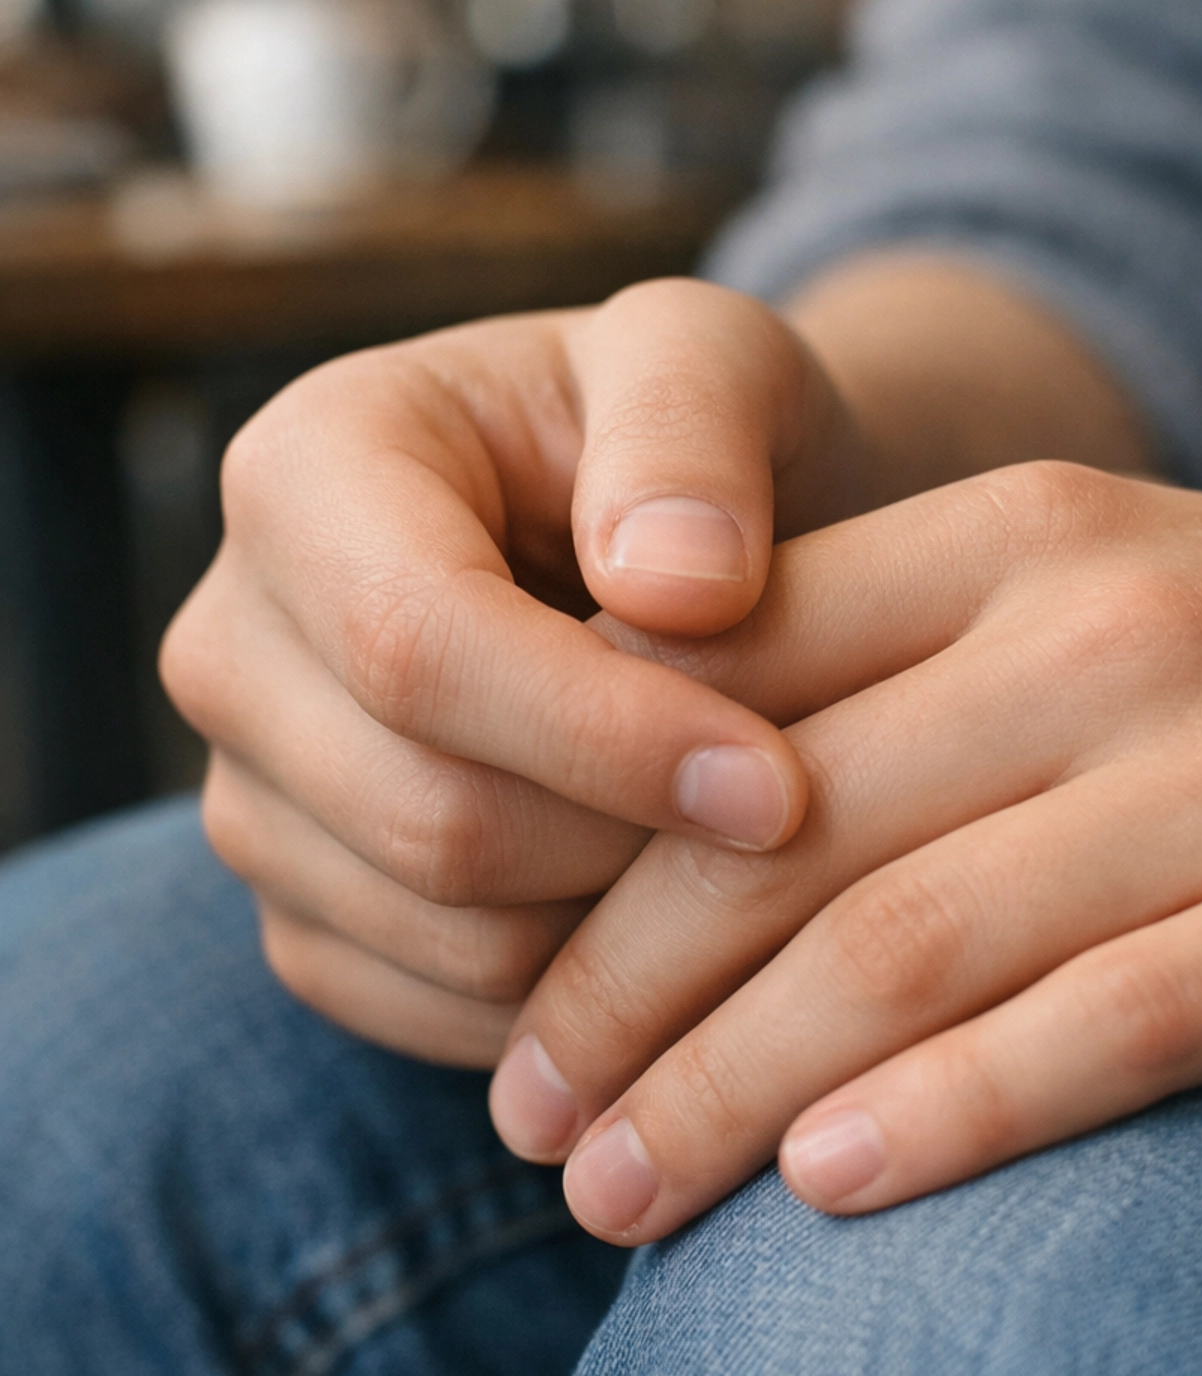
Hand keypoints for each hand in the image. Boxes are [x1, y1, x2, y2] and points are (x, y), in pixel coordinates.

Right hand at [161, 278, 866, 1064]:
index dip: (606, 736)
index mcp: (301, 473)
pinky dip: (580, 994)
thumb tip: (674, 585)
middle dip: (635, 843)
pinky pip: (441, 1014)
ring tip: (738, 842)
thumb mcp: (712, 361)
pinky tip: (671, 903)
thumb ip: (693, 425)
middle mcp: (233, 644)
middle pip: (424, 816)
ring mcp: (249, 795)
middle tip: (793, 825)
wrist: (659, 548)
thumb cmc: (686, 443)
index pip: (416, 647)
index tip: (783, 786)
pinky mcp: (302, 914)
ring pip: (444, 936)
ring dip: (625, 925)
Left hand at [490, 465, 1201, 1239]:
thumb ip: (885, 677)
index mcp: (1016, 541)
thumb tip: (639, 834)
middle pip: (782, 838)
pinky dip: (956, 1114)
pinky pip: (1112, 1024)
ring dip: (732, 1093)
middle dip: (617, 1001)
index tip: (495, 989)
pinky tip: (833, 1193)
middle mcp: (1107, 636)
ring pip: (912, 943)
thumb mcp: (1082, 602)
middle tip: (527, 1133)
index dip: (578, 852)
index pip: (727, 687)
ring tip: (616, 1205)